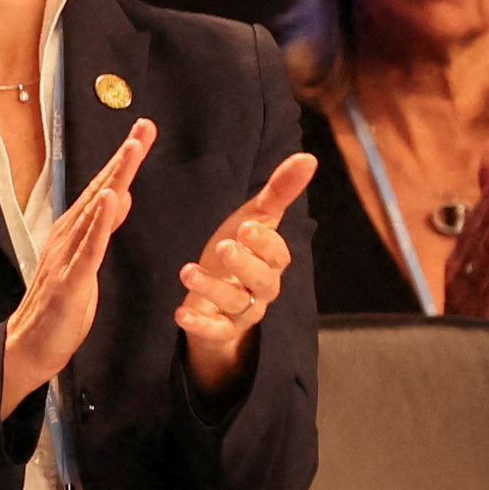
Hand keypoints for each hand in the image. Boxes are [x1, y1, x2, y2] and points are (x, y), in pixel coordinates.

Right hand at [0, 121, 153, 407]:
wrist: (30, 346)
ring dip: (114, 179)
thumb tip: (119, 196)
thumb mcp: (88, 262)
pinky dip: (99, 222)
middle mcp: (68, 235)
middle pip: (100, 189)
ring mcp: (67, 256)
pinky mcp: (70, 280)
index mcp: (74, 232)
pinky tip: (108, 199)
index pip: (103, 189)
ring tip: (132, 149)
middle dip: (124, 158)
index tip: (143, 133)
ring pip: (96, 210)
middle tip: (144, 127)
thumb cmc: (60, 308)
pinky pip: (88, 247)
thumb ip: (102, 229)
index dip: (124, 161)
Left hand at [176, 150, 321, 399]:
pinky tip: (179, 313)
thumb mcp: (254, 220)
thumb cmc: (239, 251)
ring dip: (212, 288)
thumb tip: (309, 157)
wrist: (217, 298)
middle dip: (243, 264)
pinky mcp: (221, 330)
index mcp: (272, 261)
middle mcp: (263, 288)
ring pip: (235, 304)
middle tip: (223, 246)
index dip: (265, 242)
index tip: (248, 227)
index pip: (277, 254)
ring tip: (187, 270)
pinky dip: (198, 324)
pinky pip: (214, 332)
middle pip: (261, 280)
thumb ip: (279, 192)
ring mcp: (243, 312)